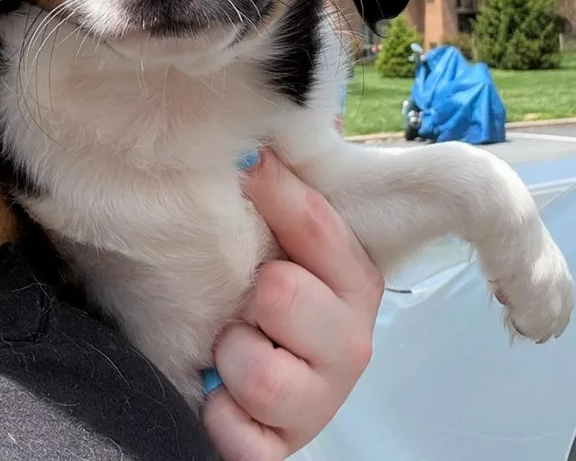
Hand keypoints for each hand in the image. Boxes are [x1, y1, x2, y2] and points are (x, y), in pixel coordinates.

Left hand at [203, 150, 383, 459]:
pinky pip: (239, 434)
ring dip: (229, 355)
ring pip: (259, 372)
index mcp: (357, 279)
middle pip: (281, 294)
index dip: (271, 192)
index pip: (315, 221)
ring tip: (232, 347)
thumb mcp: (279, 239)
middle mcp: (352, 341)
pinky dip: (218, 413)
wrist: (252, 379)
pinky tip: (222, 395)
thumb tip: (255, 145)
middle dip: (249, 296)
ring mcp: (322, 402)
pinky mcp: (282, 449)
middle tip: (246, 302)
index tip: (244, 167)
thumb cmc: (264, 295)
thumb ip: (283, 193)